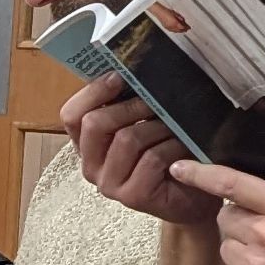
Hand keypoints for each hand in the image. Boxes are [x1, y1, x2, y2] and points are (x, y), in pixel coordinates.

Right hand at [66, 74, 212, 225]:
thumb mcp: (145, 124)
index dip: (93, 92)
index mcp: (88, 146)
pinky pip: (151, 158)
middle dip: (130, 106)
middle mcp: (92, 167)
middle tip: (156, 102)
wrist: (193, 197)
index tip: (119, 75)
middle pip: (94, 123)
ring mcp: (110, 185)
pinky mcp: (132, 197)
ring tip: (177, 126)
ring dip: (158, 126)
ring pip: (126, 138)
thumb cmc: (169, 156)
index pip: (71, 115)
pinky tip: (185, 148)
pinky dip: (173, 146)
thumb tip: (130, 67)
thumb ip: (129, 104)